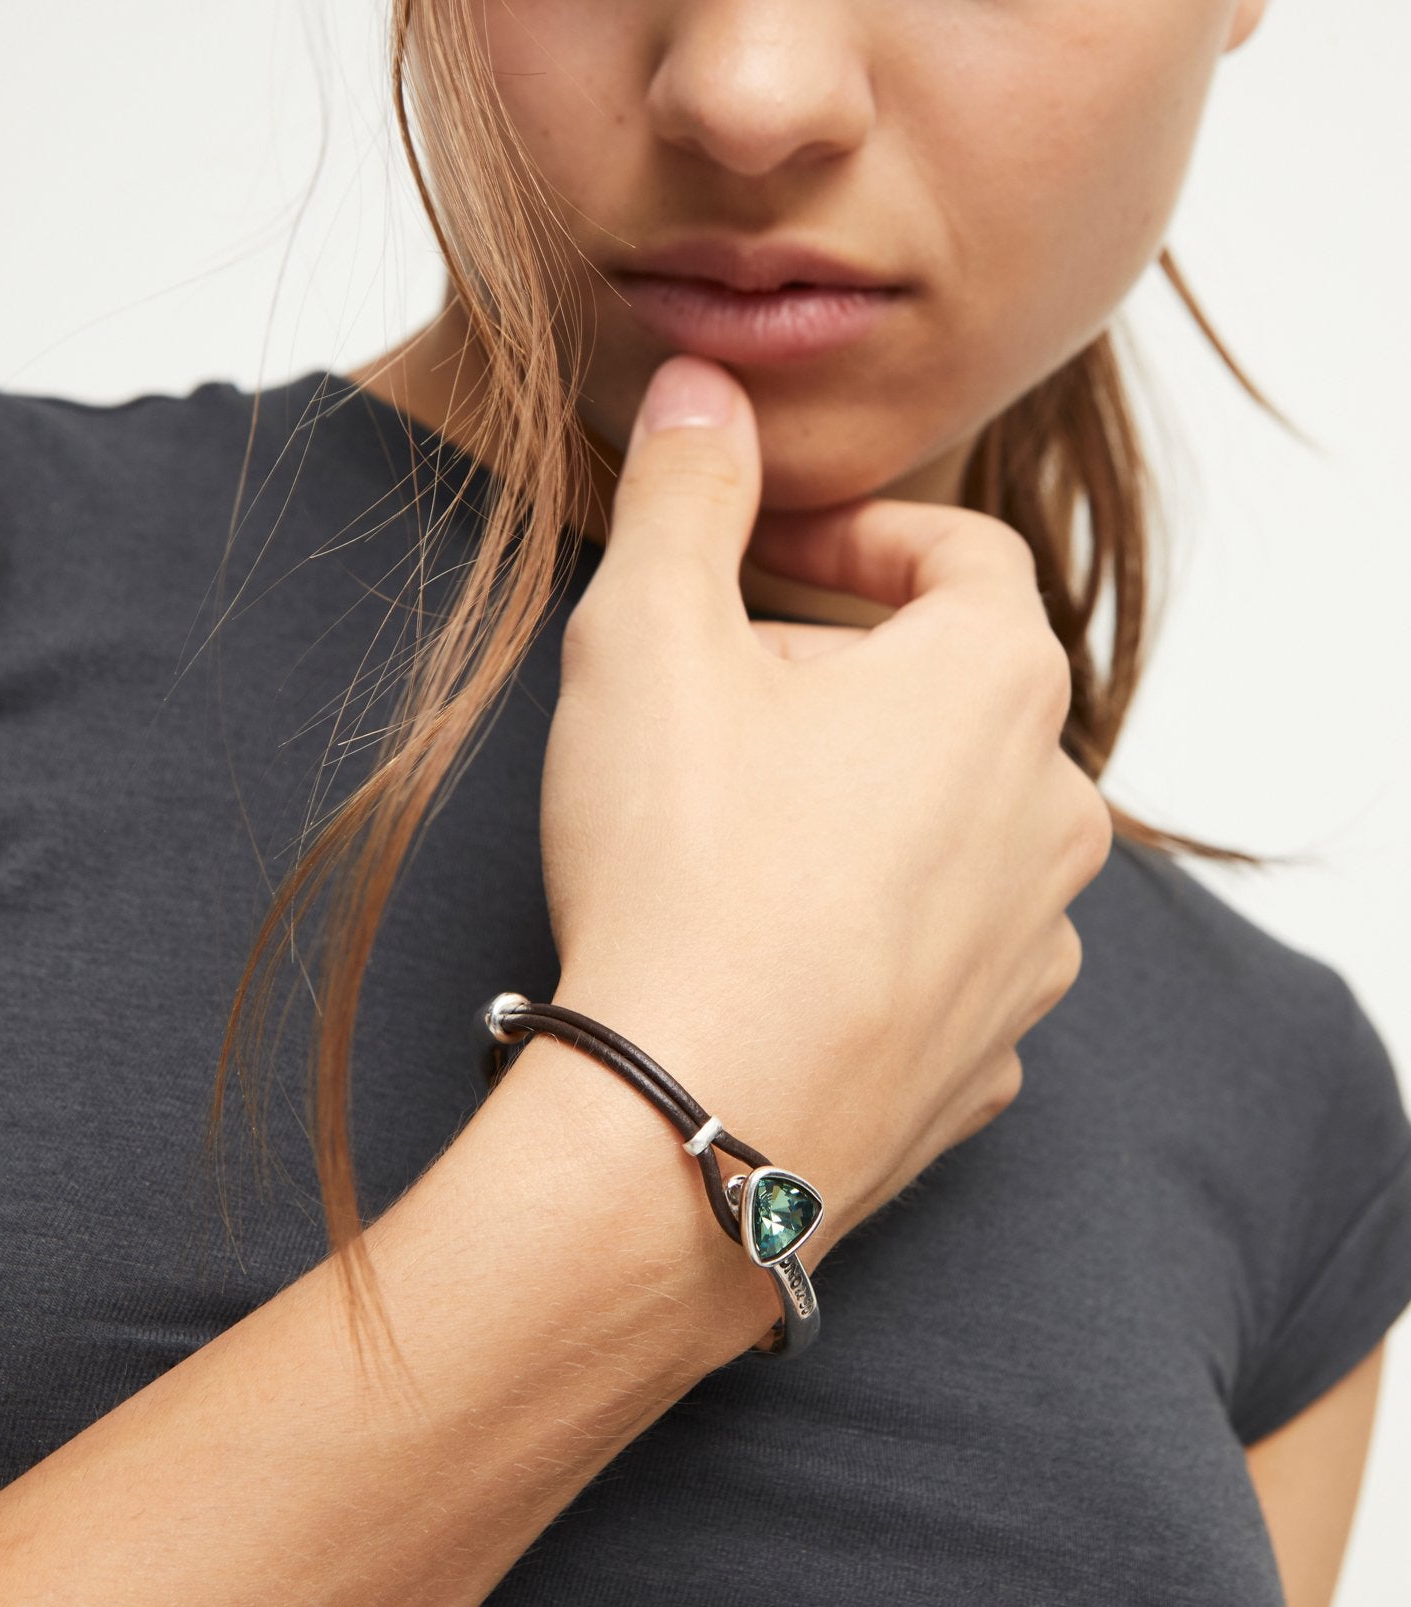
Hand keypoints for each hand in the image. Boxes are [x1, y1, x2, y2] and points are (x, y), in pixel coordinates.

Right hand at [539, 354, 1110, 1243]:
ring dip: (862, 809)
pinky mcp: (987, 1058)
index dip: (848, 537)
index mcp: (1000, 684)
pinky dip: (873, 932)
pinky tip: (775, 948)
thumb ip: (690, 490)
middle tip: (710, 701)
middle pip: (955, 696)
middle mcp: (1054, 813)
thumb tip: (706, 392)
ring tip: (735, 834)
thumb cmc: (683, 868)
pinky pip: (940, 956)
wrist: (692, 1118)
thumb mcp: (649, 633)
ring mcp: (1032, 949)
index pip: (958, 554)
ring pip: (953, 833)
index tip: (754, 555)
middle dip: (837, 677)